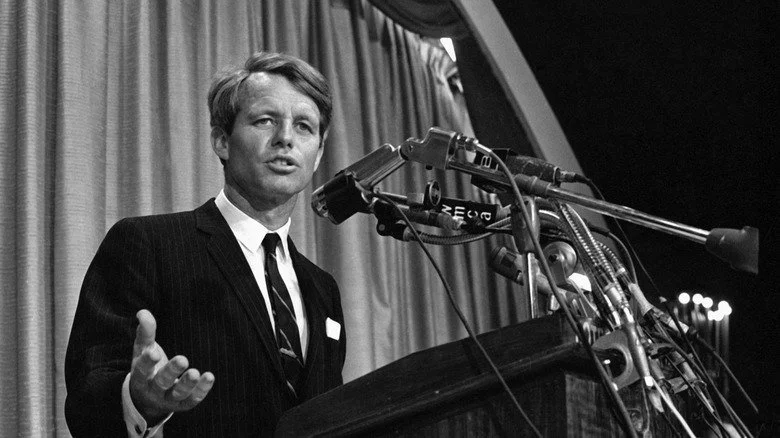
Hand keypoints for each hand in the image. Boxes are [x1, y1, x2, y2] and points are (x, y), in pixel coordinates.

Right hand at [129, 309, 214, 423]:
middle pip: (161, 382)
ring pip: (177, 394)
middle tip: (182, 359)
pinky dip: (201, 391)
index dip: (147, 362)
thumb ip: (145, 332)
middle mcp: (153, 390)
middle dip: (171, 371)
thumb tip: (142, 312)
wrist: (148, 400)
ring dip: (187, 384)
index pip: (142, 370)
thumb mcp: (143, 350)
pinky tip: (209, 377)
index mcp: (140, 376)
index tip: (153, 352)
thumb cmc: (147, 368)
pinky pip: (192, 400)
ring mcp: (168, 399)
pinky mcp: (182, 405)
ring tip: (195, 372)